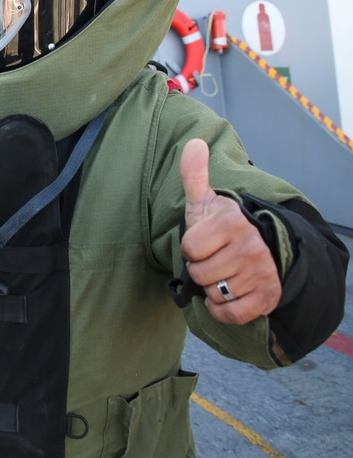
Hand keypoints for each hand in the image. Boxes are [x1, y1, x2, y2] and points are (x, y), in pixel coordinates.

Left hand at [179, 138, 280, 323]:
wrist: (264, 250)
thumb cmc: (223, 228)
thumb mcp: (206, 202)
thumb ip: (194, 175)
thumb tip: (193, 143)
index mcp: (233, 222)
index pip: (188, 248)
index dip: (190, 248)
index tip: (203, 242)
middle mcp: (252, 247)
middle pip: (199, 274)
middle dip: (200, 269)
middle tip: (214, 259)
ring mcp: (262, 273)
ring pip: (214, 294)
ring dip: (212, 288)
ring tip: (224, 273)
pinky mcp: (268, 298)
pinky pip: (231, 314)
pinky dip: (224, 310)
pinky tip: (229, 295)